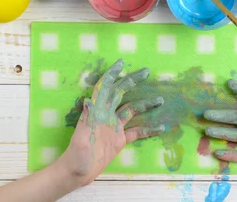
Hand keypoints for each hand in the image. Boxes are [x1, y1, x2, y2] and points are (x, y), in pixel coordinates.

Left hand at [55, 59, 164, 186]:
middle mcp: (106, 115)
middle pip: (120, 93)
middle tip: (146, 71)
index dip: (112, 75)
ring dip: (145, 104)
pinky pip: (136, 131)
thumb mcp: (80, 138)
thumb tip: (87, 101)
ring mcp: (114, 127)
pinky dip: (148, 129)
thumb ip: (85, 121)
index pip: (104, 88)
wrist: (77, 173)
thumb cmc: (76, 156)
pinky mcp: (120, 140)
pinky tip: (160, 127)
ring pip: (132, 110)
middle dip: (132, 81)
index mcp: (96, 112)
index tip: (121, 63)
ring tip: (160, 100)